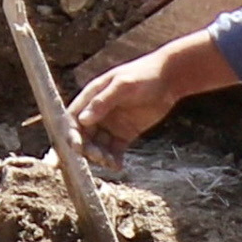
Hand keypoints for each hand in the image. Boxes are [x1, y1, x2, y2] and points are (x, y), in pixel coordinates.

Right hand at [77, 31, 234, 149]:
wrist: (170, 79)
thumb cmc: (145, 75)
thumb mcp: (124, 85)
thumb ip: (103, 101)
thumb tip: (83, 120)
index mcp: (91, 97)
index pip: (73, 119)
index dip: (71, 134)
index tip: (77, 147)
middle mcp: (98, 113)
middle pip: (84, 136)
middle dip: (87, 149)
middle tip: (98, 157)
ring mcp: (111, 124)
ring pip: (98, 146)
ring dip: (100, 156)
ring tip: (111, 163)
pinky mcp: (124, 134)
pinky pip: (114, 150)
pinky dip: (114, 159)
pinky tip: (118, 166)